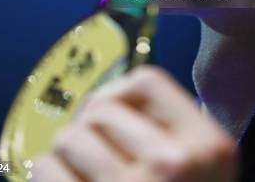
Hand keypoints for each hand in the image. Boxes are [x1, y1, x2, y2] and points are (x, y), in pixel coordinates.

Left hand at [32, 66, 237, 181]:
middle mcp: (173, 164)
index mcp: (207, 147)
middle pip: (100, 110)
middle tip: (91, 153)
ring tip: (82, 179)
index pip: (146, 83)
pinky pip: (47, 169)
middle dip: (87, 129)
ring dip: (65, 157)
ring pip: (68, 138)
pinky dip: (47, 177)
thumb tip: (105, 98)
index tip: (109, 115)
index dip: (119, 94)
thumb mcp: (203, 174)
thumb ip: (168, 133)